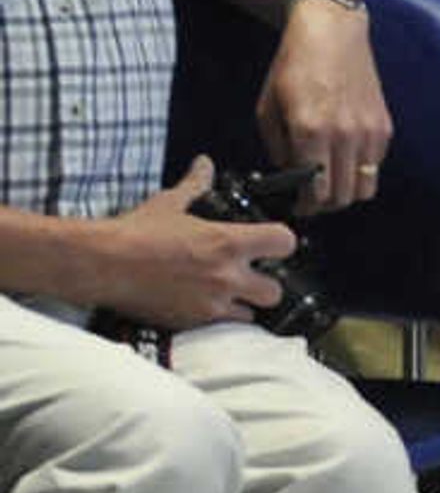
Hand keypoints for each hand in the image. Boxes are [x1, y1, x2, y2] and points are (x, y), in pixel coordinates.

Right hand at [86, 158, 295, 331]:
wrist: (101, 265)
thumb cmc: (135, 232)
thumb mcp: (171, 203)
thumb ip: (196, 185)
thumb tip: (204, 164)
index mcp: (228, 242)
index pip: (285, 242)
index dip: (281, 241)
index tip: (271, 242)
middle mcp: (225, 276)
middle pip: (276, 291)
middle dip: (267, 283)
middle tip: (252, 276)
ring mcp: (209, 304)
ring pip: (250, 315)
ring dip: (243, 306)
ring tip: (226, 294)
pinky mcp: (188, 324)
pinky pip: (218, 328)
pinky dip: (216, 320)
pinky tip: (202, 305)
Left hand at [259, 0, 388, 212]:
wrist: (332, 32)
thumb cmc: (292, 67)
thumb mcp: (267, 109)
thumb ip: (278, 150)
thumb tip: (290, 176)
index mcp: (311, 131)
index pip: (314, 192)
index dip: (304, 206)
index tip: (297, 204)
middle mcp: (345, 134)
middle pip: (342, 196)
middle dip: (324, 204)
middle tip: (311, 197)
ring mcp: (369, 130)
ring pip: (365, 187)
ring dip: (346, 191)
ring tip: (330, 181)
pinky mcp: (385, 124)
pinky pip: (376, 164)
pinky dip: (360, 169)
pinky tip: (344, 155)